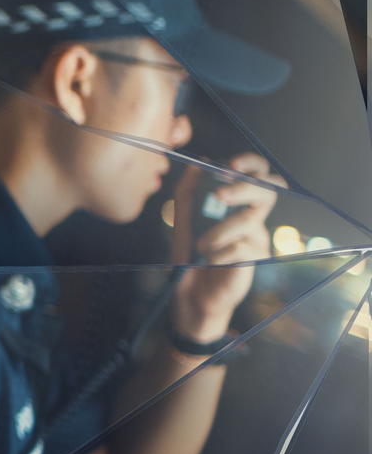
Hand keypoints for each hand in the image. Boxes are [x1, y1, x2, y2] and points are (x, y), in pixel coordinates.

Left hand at [170, 153, 279, 341]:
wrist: (192, 290)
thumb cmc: (191, 253)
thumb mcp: (183, 219)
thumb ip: (189, 191)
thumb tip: (198, 162)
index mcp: (237, 203)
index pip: (258, 173)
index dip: (250, 163)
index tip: (230, 164)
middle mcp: (253, 216)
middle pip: (270, 190)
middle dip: (245, 187)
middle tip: (219, 196)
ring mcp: (258, 236)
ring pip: (250, 220)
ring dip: (220, 230)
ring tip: (201, 245)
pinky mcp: (257, 258)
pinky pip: (243, 247)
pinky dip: (220, 252)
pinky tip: (210, 261)